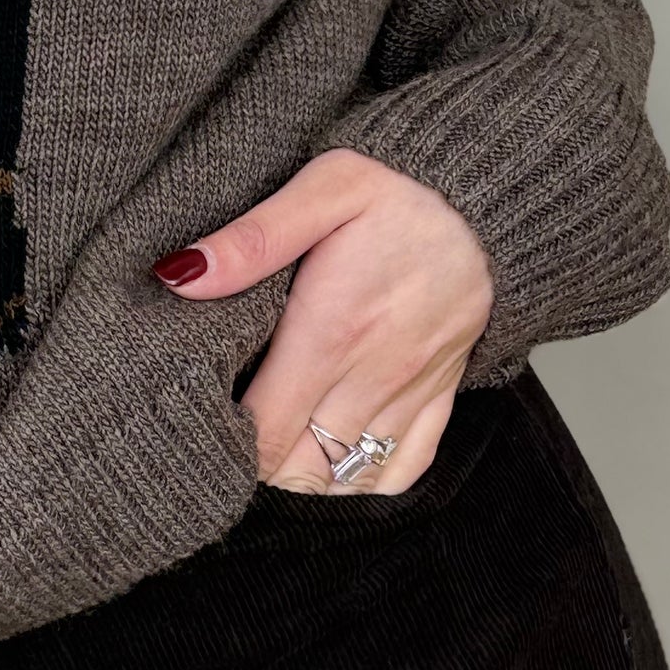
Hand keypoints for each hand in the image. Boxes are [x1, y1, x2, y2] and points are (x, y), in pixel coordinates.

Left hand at [153, 149, 493, 495]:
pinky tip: (334, 461)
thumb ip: (252, 239)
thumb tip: (179, 274)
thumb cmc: (399, 188)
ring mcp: (411, 392)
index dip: (228, 444)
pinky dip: (366, 481)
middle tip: (229, 435)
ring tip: (274, 449)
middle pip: (302, 470)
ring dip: (307, 477)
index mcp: (332, 333)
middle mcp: (373, 376)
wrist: (489, 197)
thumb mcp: (323, 188)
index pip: (268, 435)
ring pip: (350, 479)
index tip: (202, 422)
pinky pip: (405, 469)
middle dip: (258, 467)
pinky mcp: (442, 393)